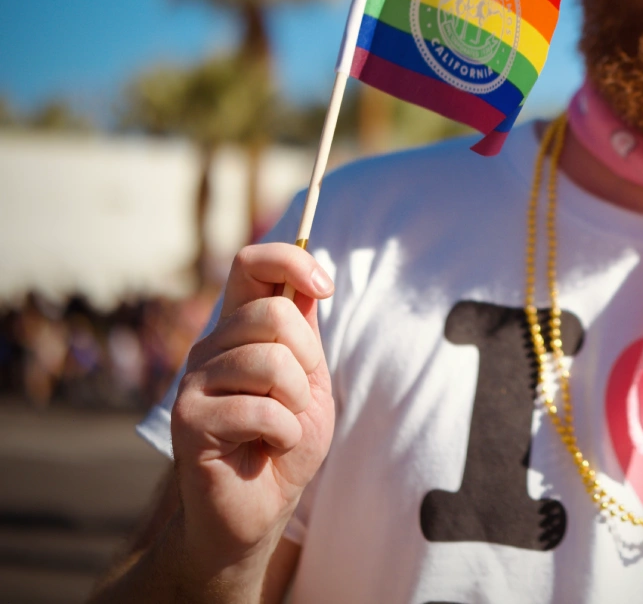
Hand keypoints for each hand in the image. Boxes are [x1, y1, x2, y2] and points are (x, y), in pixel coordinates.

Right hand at [170, 243, 335, 581]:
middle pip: (273, 312)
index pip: (250, 263)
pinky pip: (261, 409)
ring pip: (270, 360)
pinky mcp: (188, 420)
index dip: (291, 260)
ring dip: (295, 401)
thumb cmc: (285, 442)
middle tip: (297, 395)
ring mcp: (194, 381)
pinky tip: (269, 447)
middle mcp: (210, 346)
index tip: (324, 287)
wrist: (257, 511)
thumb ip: (304, 331)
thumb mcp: (309, 378)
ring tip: (281, 426)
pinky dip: (284, 433)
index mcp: (238, 328)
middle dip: (307, 357)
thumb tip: (310, 278)